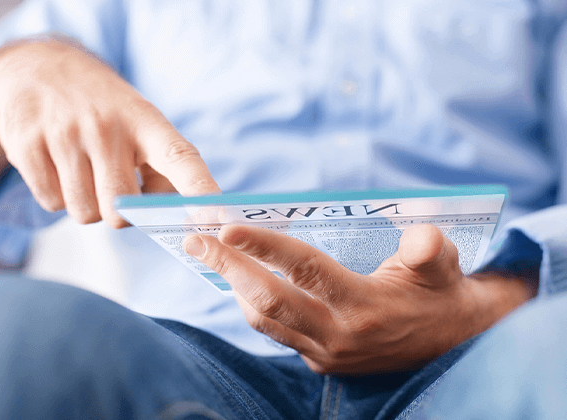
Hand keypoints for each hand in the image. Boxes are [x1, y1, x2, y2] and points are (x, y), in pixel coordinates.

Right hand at [0, 39, 218, 227]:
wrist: (41, 69)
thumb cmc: (104, 109)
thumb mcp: (141, 125)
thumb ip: (164, 168)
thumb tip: (179, 215)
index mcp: (145, 122)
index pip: (180, 158)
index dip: (200, 190)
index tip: (216, 215)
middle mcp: (108, 127)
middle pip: (121, 210)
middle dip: (120, 212)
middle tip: (113, 185)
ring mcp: (65, 134)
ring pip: (85, 213)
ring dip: (88, 206)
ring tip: (85, 173)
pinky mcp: (27, 144)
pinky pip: (52, 203)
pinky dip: (58, 197)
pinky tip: (60, 167)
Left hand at [184, 224, 534, 373]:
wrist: (452, 345)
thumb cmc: (442, 295)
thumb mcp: (444, 268)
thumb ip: (432, 250)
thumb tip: (421, 236)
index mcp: (365, 306)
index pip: (305, 271)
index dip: (265, 248)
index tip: (227, 227)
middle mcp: (339, 335)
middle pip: (269, 301)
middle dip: (228, 269)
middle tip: (197, 241)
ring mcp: (327, 354)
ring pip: (265, 322)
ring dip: (234, 288)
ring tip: (212, 258)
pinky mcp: (322, 362)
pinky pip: (277, 334)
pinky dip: (254, 307)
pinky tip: (242, 284)